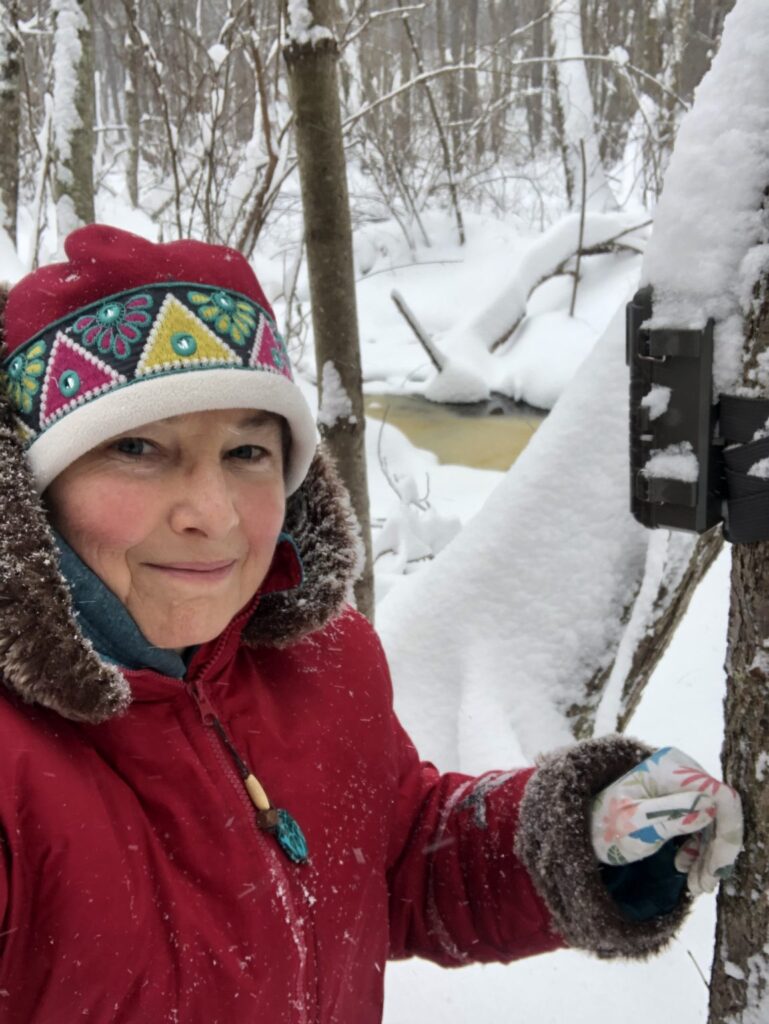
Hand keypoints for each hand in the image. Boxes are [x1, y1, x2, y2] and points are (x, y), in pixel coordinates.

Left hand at [590, 746, 742, 895]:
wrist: (585, 828)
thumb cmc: (604, 826)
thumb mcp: (636, 825)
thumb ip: (672, 814)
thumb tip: (712, 807)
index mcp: (669, 769)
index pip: (718, 795)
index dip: (727, 831)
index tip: (718, 868)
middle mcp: (679, 771)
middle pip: (719, 810)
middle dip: (717, 850)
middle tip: (703, 886)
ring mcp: (680, 786)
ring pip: (713, 821)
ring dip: (709, 855)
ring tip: (695, 885)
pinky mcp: (679, 801)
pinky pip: (702, 825)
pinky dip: (700, 851)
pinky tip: (687, 869)